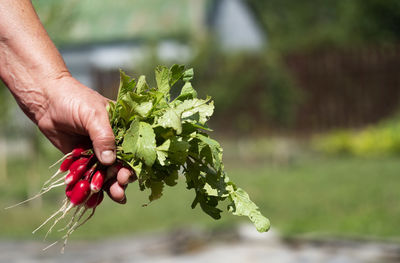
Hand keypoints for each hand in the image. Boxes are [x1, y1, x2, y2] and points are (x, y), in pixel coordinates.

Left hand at [37, 75, 134, 202]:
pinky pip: (88, 175)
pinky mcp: (82, 158)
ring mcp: (97, 151)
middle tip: (119, 189)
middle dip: (121, 179)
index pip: (133, 149)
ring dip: (109, 186)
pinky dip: (89, 185)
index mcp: (122, 128)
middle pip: (121, 164)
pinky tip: (91, 197)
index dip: (133, 164)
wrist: (46, 101)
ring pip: (106, 173)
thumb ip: (103, 136)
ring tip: (112, 197)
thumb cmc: (74, 100)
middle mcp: (112, 142)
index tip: (127, 175)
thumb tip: (110, 161)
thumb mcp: (93, 115)